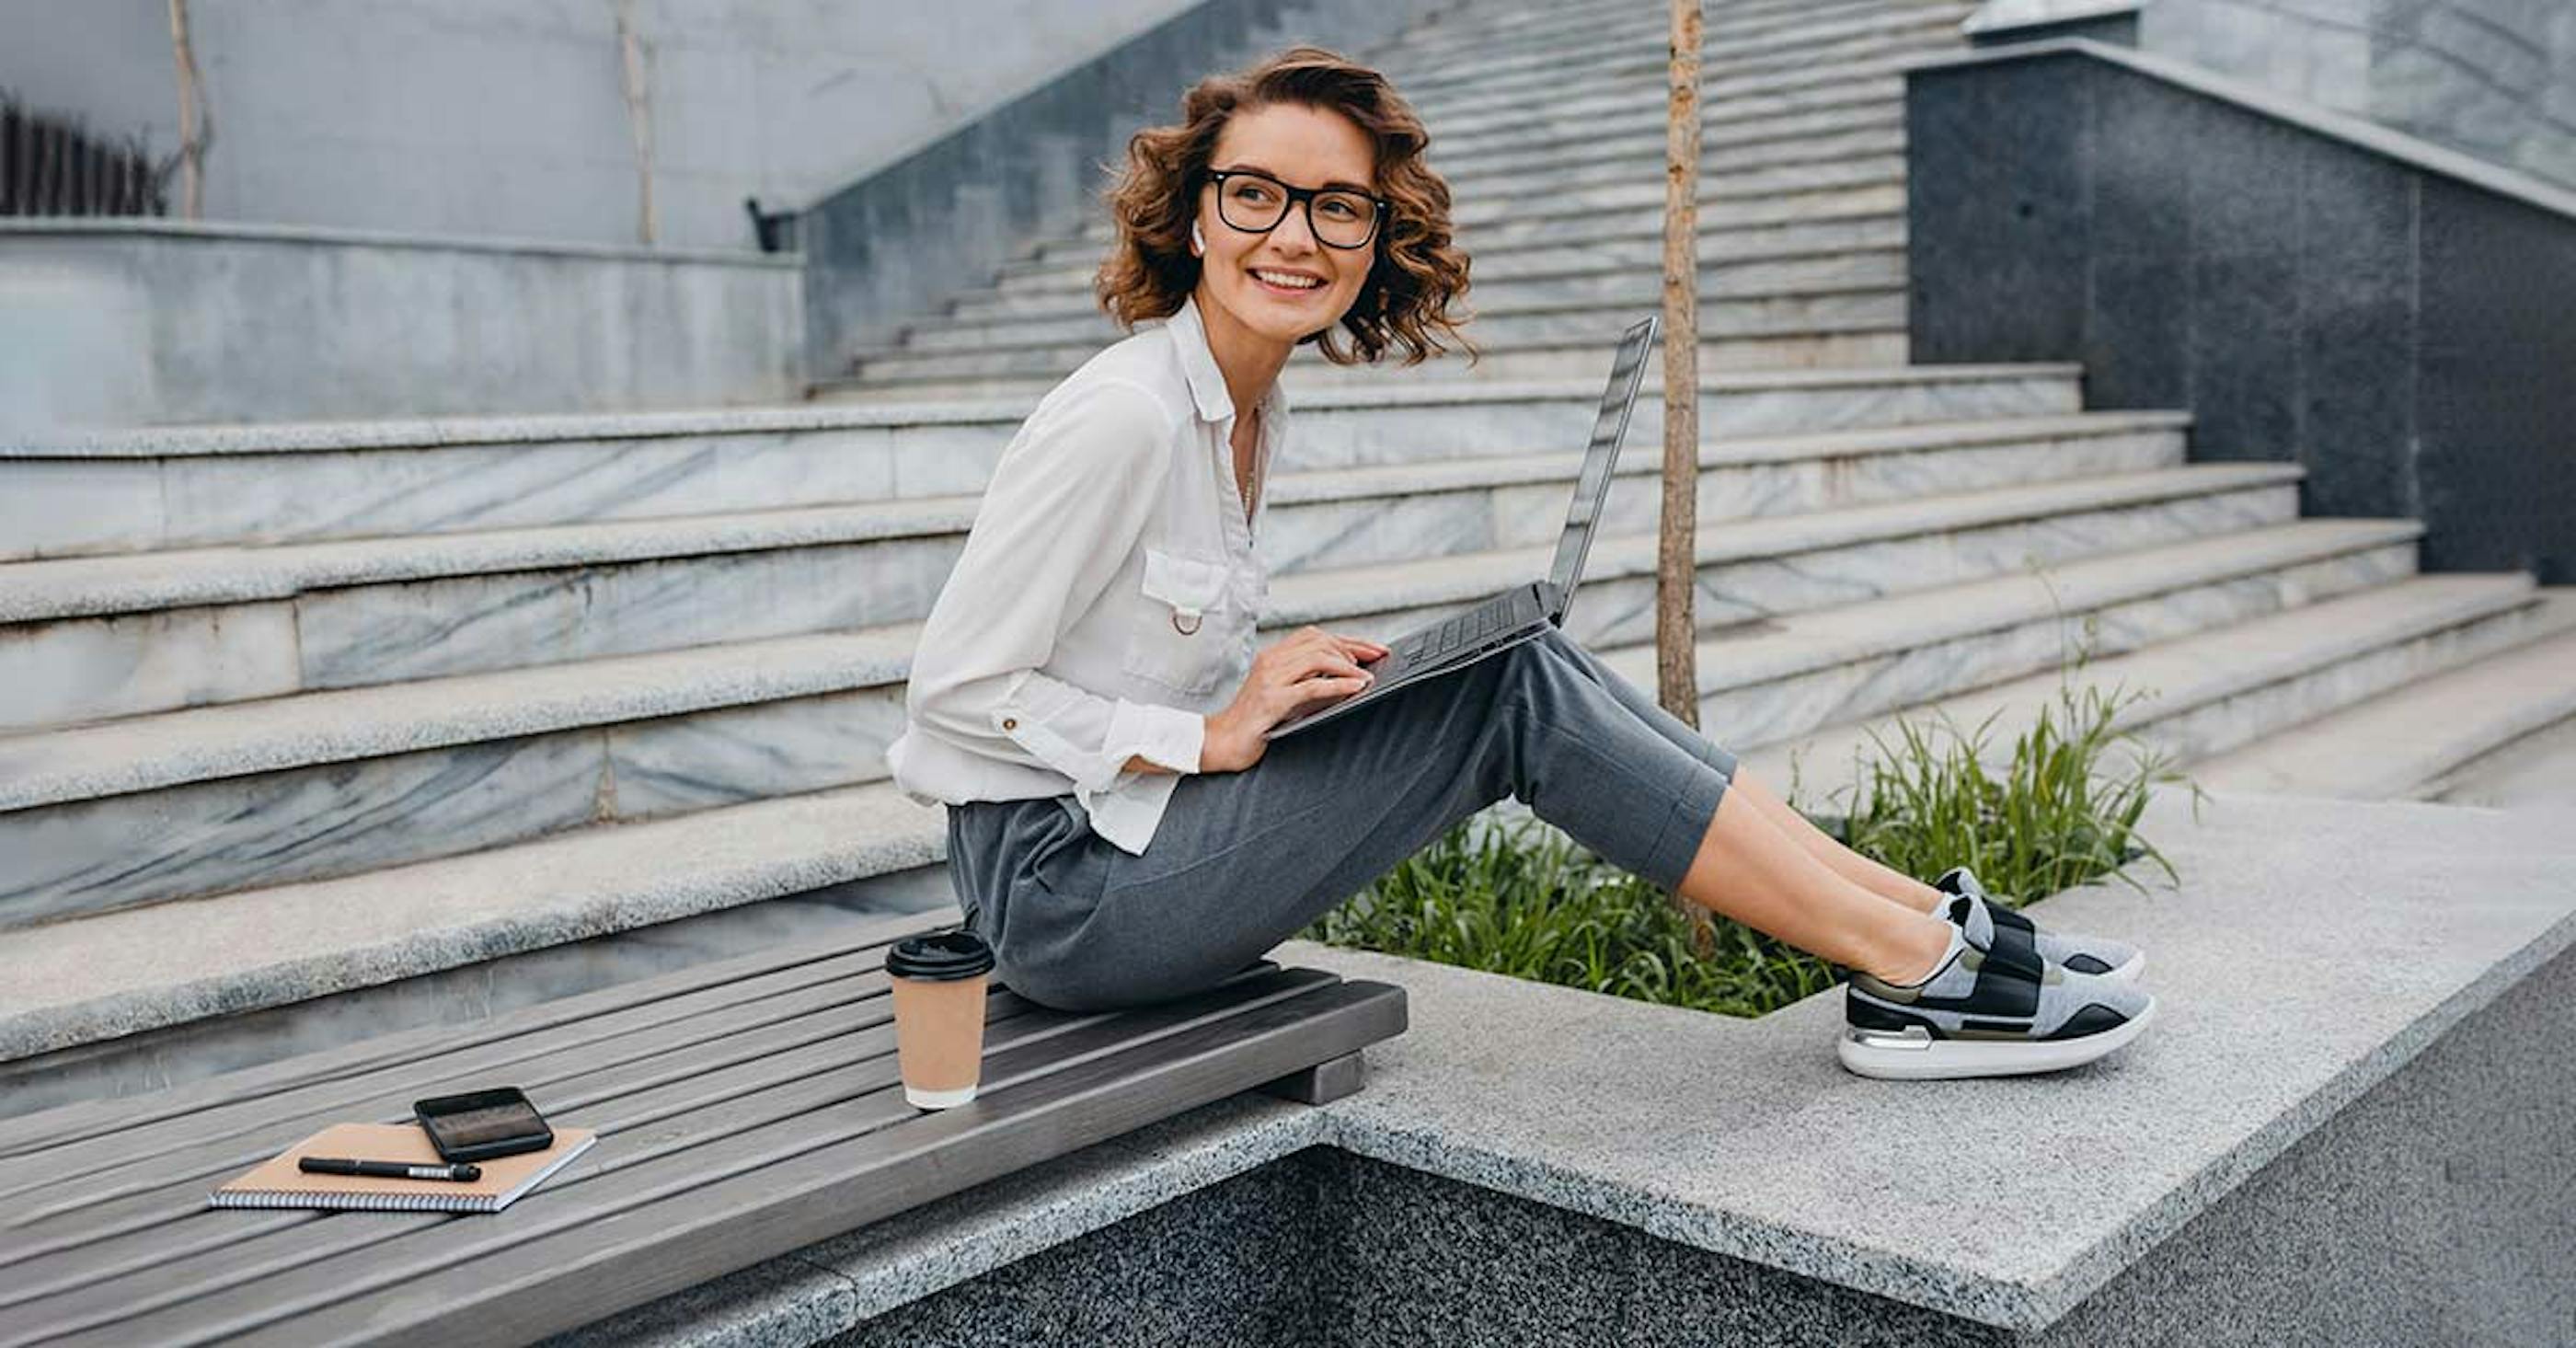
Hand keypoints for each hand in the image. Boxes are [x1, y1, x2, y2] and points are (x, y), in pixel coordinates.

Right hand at [1202, 627, 1389, 772]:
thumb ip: (1310, 683)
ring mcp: (1270, 679)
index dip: (1347, 639)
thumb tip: (1350, 679)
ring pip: (1318, 657)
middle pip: (1320, 641)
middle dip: (1354, 648)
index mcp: (1273, 656)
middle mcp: (1270, 661)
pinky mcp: (1272, 700)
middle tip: (1376, 660)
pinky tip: (1355, 687)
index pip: (1315, 636)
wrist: (1222, 742)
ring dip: (1348, 665)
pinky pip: (1312, 686)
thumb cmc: (1254, 723)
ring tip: (1367, 676)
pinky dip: (1338, 684)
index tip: (1373, 648)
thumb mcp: (1286, 695)